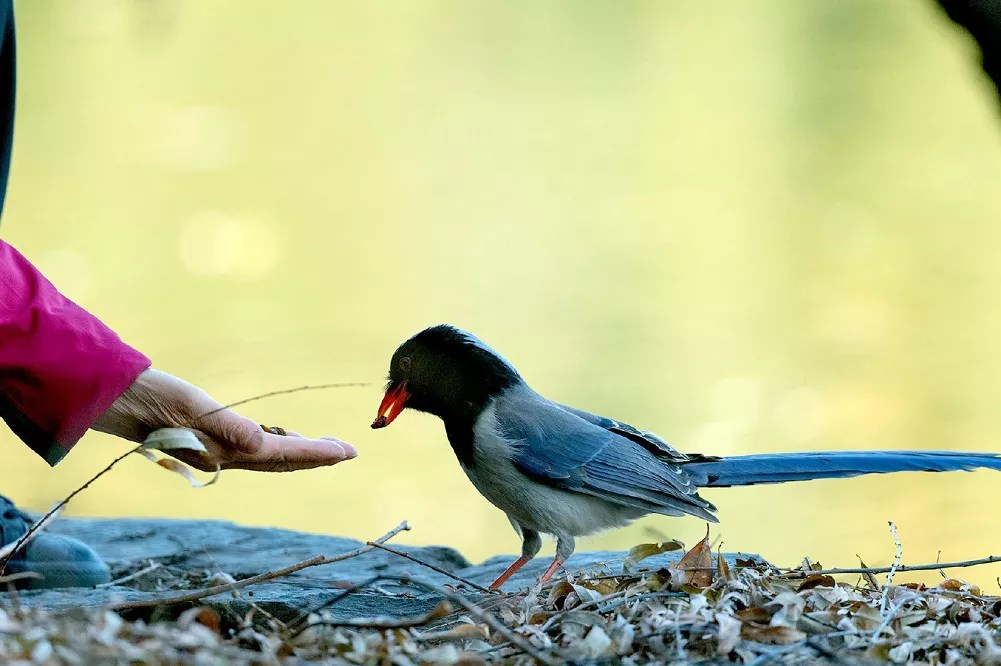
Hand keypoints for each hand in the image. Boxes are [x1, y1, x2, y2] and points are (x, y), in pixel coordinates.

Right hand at [92, 369, 356, 471]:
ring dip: (300, 454)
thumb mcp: (193, 407)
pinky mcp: (209, 440)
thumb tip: (260, 441)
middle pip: (283, 461)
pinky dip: (277, 446)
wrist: (119, 401)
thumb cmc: (155, 399)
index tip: (349, 451)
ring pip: (270, 457)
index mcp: (229, 450)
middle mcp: (228, 455)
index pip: (285, 453)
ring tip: (325, 447)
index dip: (319, 454)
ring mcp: (218, 450)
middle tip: (348, 451)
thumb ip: (227, 426)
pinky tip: (280, 438)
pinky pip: (255, 448)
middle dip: (317, 457)